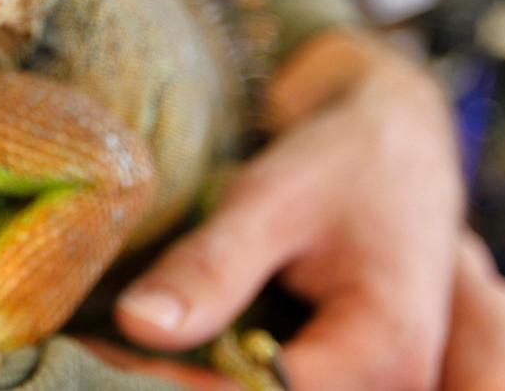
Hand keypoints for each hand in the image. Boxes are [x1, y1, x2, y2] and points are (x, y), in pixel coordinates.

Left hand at [103, 30, 464, 389]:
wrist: (398, 139)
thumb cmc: (340, 159)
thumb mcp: (271, 197)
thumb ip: (211, 267)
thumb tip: (135, 324)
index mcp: (389, 346)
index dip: (177, 383)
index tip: (103, 354)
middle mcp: (401, 384)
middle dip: (188, 383)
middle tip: (110, 353)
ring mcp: (387, 388)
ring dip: (205, 379)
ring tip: (131, 355)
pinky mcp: (359, 380)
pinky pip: (292, 388)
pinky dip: (229, 378)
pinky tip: (178, 358)